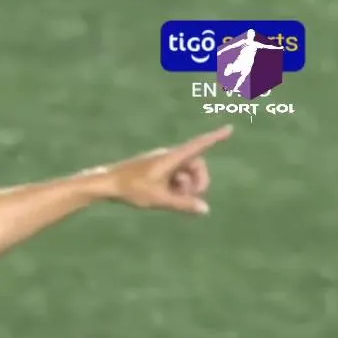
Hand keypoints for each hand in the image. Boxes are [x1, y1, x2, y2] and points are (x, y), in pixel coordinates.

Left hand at [101, 125, 233, 215]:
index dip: (215, 138)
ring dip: (186, 186)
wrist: (106, 183)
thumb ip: (183, 204)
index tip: (230, 128)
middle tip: (193, 198)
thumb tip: (205, 209)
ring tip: (172, 199)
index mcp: (171, 158)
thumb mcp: (159, 199)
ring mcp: (162, 163)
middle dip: (199, 181)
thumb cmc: (131, 189)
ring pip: (185, 173)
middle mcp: (168, 157)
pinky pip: (175, 176)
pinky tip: (166, 197)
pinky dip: (176, 186)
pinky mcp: (156, 169)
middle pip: (196, 165)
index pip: (198, 146)